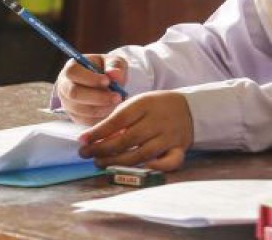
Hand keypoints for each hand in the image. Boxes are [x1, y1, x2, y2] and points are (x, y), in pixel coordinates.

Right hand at [55, 53, 125, 125]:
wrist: (107, 83)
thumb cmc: (108, 69)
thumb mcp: (113, 62)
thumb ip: (114, 66)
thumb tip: (113, 74)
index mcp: (71, 68)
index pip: (73, 72)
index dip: (89, 78)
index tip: (107, 81)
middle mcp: (65, 86)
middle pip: (74, 93)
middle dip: (97, 97)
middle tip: (117, 97)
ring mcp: (67, 102)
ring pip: (80, 109)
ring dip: (101, 108)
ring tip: (117, 102)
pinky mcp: (75, 116)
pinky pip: (85, 120)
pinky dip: (100, 117)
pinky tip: (112, 109)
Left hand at [79, 91, 193, 171]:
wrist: (189, 108)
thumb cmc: (155, 107)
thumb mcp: (138, 104)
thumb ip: (119, 119)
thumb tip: (93, 138)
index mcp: (145, 104)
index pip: (118, 120)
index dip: (98, 132)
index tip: (82, 141)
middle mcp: (157, 120)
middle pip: (127, 139)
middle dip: (103, 149)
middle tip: (86, 155)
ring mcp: (170, 136)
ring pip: (143, 153)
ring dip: (119, 162)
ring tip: (100, 164)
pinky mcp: (180, 148)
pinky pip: (171, 161)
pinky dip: (159, 166)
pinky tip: (143, 167)